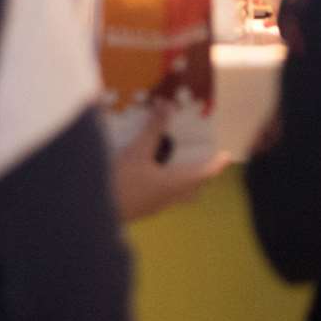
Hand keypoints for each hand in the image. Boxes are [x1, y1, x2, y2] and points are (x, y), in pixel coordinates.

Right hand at [113, 102, 230, 221]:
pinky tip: (150, 174)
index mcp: (173, 184)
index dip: (215, 165)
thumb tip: (166, 105)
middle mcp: (167, 198)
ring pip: (177, 195)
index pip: (203, 175)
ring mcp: (153, 206)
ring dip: (182, 182)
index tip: (226, 157)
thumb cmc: (119, 183)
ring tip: (178, 165)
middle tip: (204, 161)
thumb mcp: (136, 152)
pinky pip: (161, 197)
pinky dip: (165, 185)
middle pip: (192, 189)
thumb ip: (152, 129)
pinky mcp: (140, 208)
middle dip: (201, 176)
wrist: (94, 214)